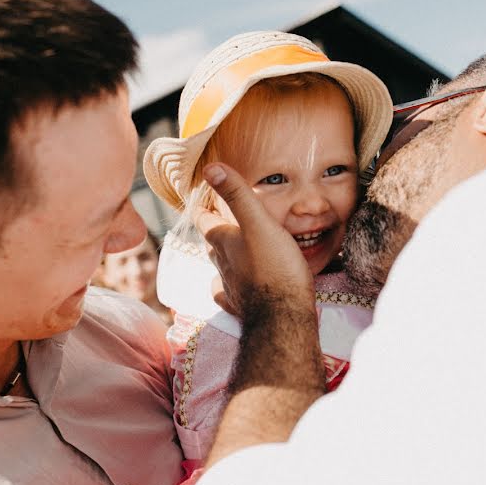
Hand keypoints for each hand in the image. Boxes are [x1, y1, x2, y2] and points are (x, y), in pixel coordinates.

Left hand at [194, 163, 313, 314]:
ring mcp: (230, 287)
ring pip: (220, 269)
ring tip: (229, 252)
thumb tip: (211, 168)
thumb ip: (237, 195)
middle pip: (212, 245)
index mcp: (224, 242)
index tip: (202, 200)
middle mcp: (222, 264)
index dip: (203, 209)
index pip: (206, 221)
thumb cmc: (275, 267)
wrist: (283, 316)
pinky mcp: (241, 306)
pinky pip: (227, 295)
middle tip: (219, 222)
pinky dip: (227, 289)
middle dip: (214, 232)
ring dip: (222, 259)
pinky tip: (231, 288)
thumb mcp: (259, 222)